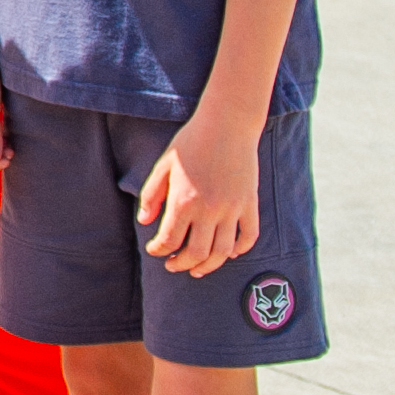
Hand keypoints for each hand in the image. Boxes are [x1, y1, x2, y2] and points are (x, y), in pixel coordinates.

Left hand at [139, 112, 261, 275]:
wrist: (227, 124)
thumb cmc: (191, 142)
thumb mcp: (163, 166)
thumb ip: (152, 195)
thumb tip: (145, 222)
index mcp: (183, 201)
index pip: (169, 240)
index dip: (159, 250)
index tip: (155, 250)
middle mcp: (209, 210)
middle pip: (196, 252)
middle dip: (182, 264)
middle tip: (173, 265)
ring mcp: (232, 209)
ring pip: (223, 252)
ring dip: (209, 265)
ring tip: (198, 269)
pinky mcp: (250, 204)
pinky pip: (249, 236)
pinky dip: (240, 249)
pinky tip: (229, 253)